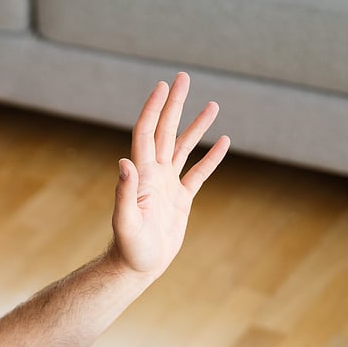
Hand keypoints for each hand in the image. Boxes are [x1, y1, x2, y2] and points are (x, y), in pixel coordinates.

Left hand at [111, 72, 229, 276]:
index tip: (163, 86)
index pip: (147, 133)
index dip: (154, 109)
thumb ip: (125, 192)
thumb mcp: (126, 221)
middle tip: (183, 77)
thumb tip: (124, 163)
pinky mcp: (180, 200)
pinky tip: (223, 141)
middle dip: (175, 104)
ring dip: (196, 126)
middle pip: (165, 131)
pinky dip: (210, 158)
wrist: (137, 268)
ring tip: (212, 104)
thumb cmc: (129, 249)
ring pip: (183, 148)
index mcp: (143, 175)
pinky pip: (198, 173)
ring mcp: (168, 186)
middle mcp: (154, 175)